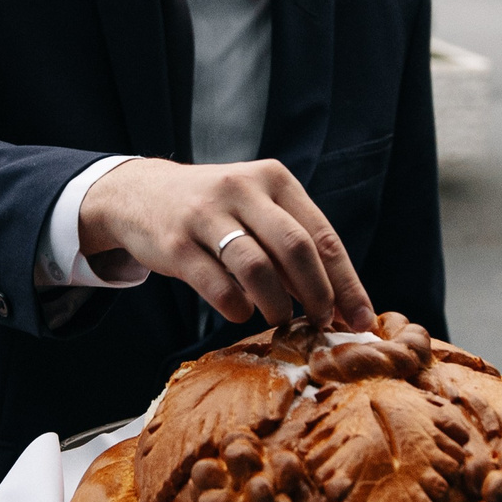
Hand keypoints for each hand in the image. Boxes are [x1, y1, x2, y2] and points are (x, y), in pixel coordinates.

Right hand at [77, 156, 377, 329]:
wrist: (139, 194)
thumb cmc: (214, 211)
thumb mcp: (255, 206)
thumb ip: (291, 243)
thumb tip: (338, 302)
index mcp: (273, 179)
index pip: (322, 235)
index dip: (346, 282)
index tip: (361, 319)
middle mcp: (242, 189)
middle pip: (296, 249)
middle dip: (318, 295)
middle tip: (323, 323)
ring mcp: (206, 215)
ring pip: (257, 268)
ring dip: (277, 304)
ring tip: (280, 318)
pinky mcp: (176, 243)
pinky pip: (217, 285)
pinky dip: (237, 308)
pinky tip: (240, 312)